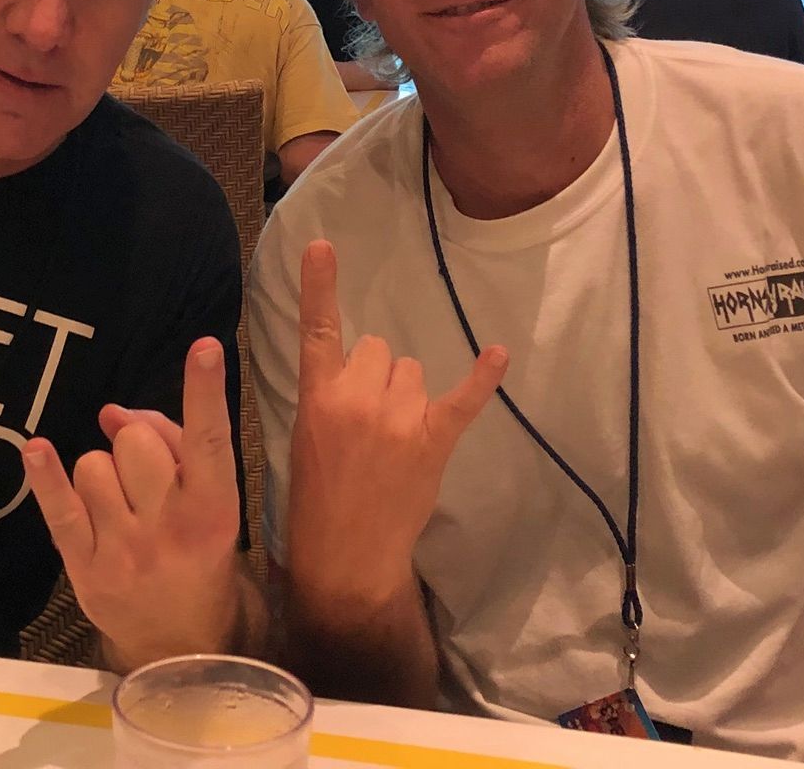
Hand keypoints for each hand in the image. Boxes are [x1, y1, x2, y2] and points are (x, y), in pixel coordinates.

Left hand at [23, 338, 244, 669]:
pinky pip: (57, 507)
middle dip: (136, 445)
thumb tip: (113, 412)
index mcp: (214, 509)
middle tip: (147, 479)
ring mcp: (123, 550)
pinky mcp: (84, 568)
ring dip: (103, 473)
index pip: (210, 440)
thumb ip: (172, 448)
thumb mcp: (211, 505)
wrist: (182, 642)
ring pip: (93, 464)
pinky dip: (45, 474)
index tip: (206, 346)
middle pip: (135, 441)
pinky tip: (35, 449)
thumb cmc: (200, 555)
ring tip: (120, 505)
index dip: (206, 391)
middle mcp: (170, 527)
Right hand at [287, 239, 505, 610]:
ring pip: (413, 370)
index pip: (317, 330)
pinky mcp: (432, 441)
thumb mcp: (305, 439)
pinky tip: (498, 355)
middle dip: (377, 375)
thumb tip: (359, 369)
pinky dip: (482, 377)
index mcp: (317, 398)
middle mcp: (356, 399)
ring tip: (395, 439)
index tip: (321, 244)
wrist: (345, 558)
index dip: (319, 286)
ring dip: (408, 393)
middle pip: (378, 348)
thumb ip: (329, 397)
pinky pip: (461, 399)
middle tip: (369, 421)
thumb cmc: (318, 499)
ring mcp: (397, 420)